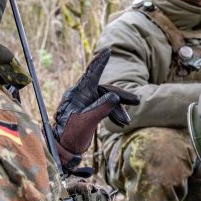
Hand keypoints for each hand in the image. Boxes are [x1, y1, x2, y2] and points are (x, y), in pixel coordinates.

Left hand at [53, 49, 138, 170]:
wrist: (63, 150)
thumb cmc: (70, 135)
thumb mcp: (87, 122)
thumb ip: (101, 108)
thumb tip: (114, 96)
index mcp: (77, 93)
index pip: (91, 74)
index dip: (100, 62)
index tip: (108, 50)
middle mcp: (81, 95)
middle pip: (105, 89)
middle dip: (121, 96)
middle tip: (136, 101)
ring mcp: (85, 102)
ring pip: (107, 99)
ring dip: (118, 109)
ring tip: (126, 122)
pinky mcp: (89, 110)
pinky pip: (105, 107)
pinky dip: (114, 113)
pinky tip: (121, 123)